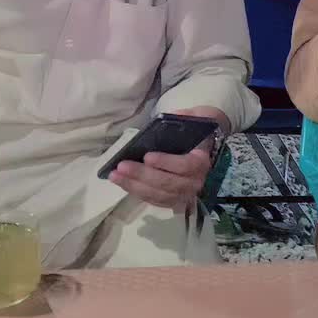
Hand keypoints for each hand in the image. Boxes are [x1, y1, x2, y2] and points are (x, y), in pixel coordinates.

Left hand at [109, 106, 227, 212]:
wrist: (203, 148)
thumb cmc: (197, 132)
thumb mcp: (199, 117)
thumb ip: (188, 116)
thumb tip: (169, 117)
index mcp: (202, 161)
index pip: (185, 166)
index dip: (166, 162)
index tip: (147, 156)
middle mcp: (195, 182)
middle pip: (167, 183)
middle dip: (142, 175)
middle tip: (122, 166)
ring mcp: (183, 194)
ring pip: (158, 194)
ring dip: (134, 185)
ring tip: (114, 175)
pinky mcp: (172, 200)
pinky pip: (152, 199)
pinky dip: (135, 191)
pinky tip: (121, 182)